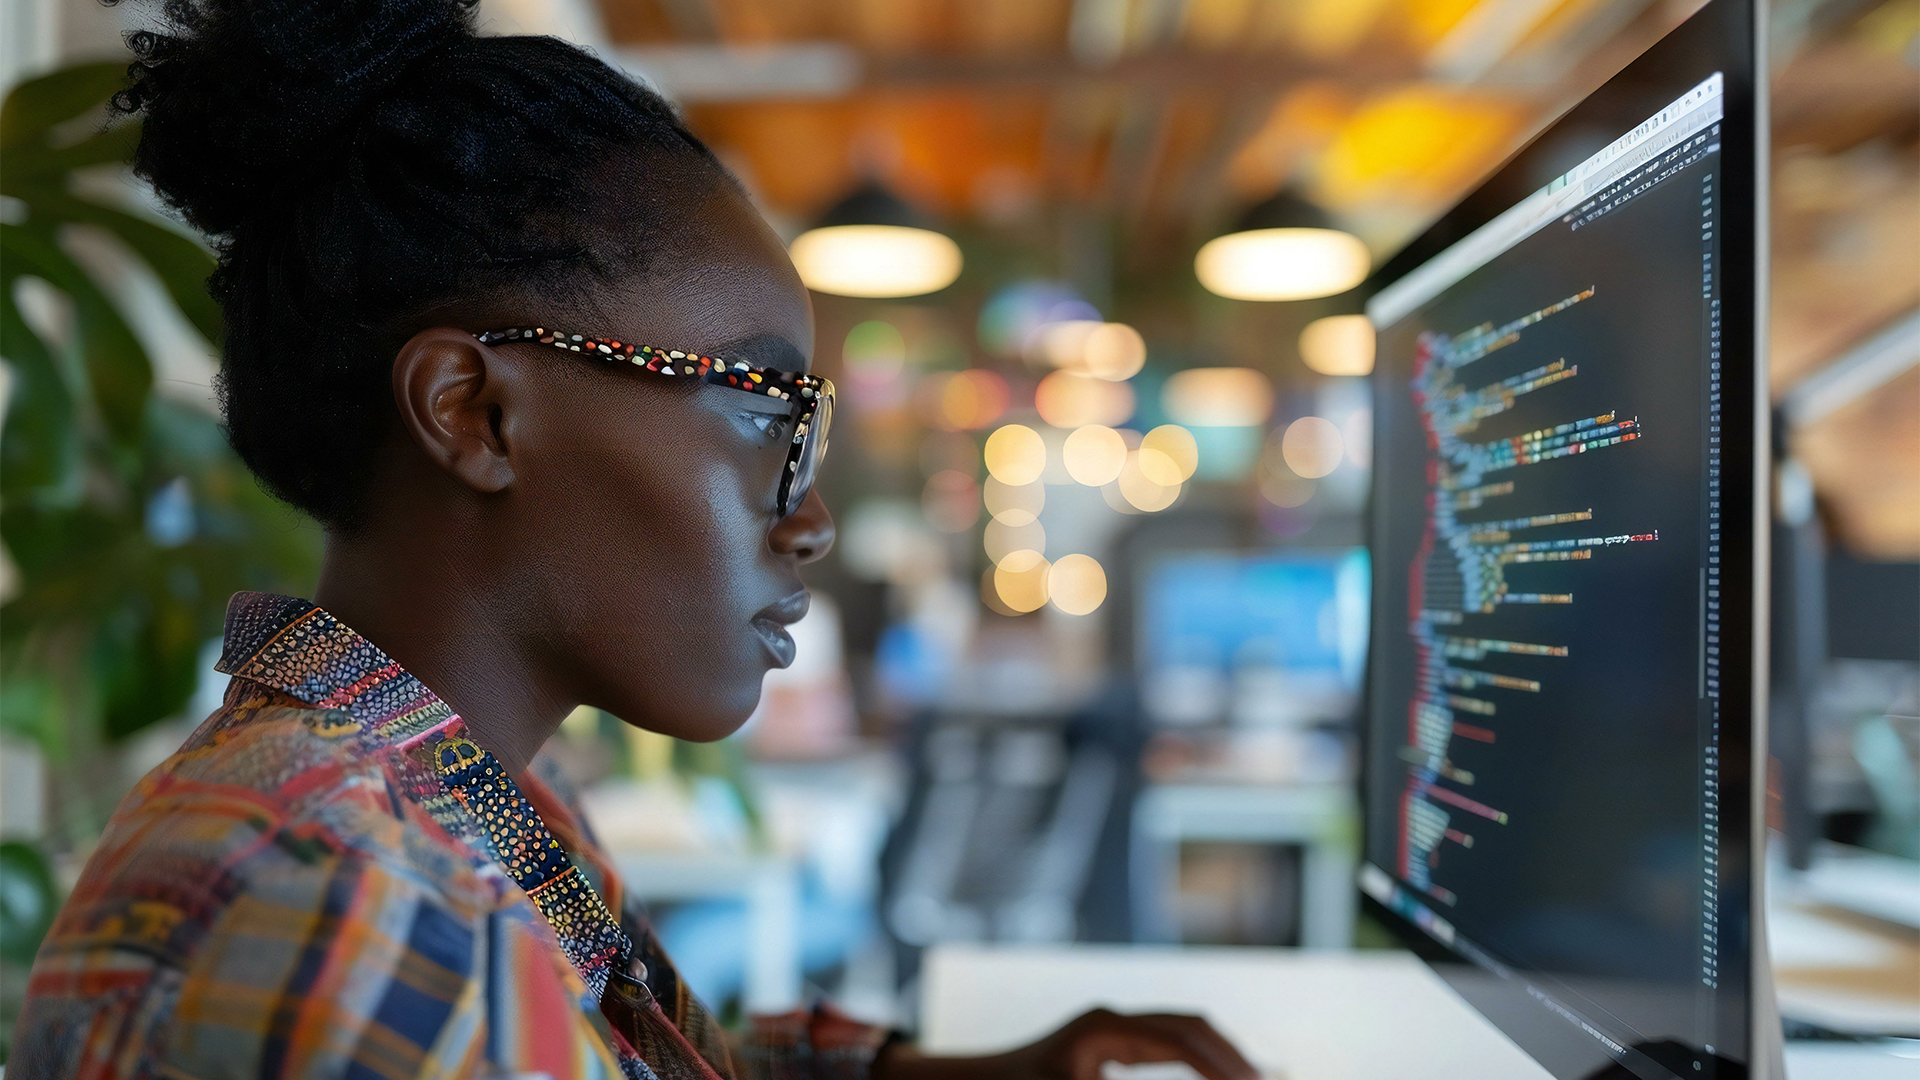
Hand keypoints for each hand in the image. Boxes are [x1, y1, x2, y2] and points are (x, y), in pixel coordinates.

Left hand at [874, 1007, 1259, 1079]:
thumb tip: (1194, 1078)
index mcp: (1105, 1026)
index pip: (1182, 1040)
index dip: (1223, 1065)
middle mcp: (1112, 1017)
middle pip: (1190, 1024)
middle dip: (1233, 1054)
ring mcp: (1111, 1025)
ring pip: (1183, 1029)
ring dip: (1221, 1054)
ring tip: (1258, 1076)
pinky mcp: (1109, 1041)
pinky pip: (1168, 1043)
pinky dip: (1199, 1058)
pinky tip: (1223, 1074)